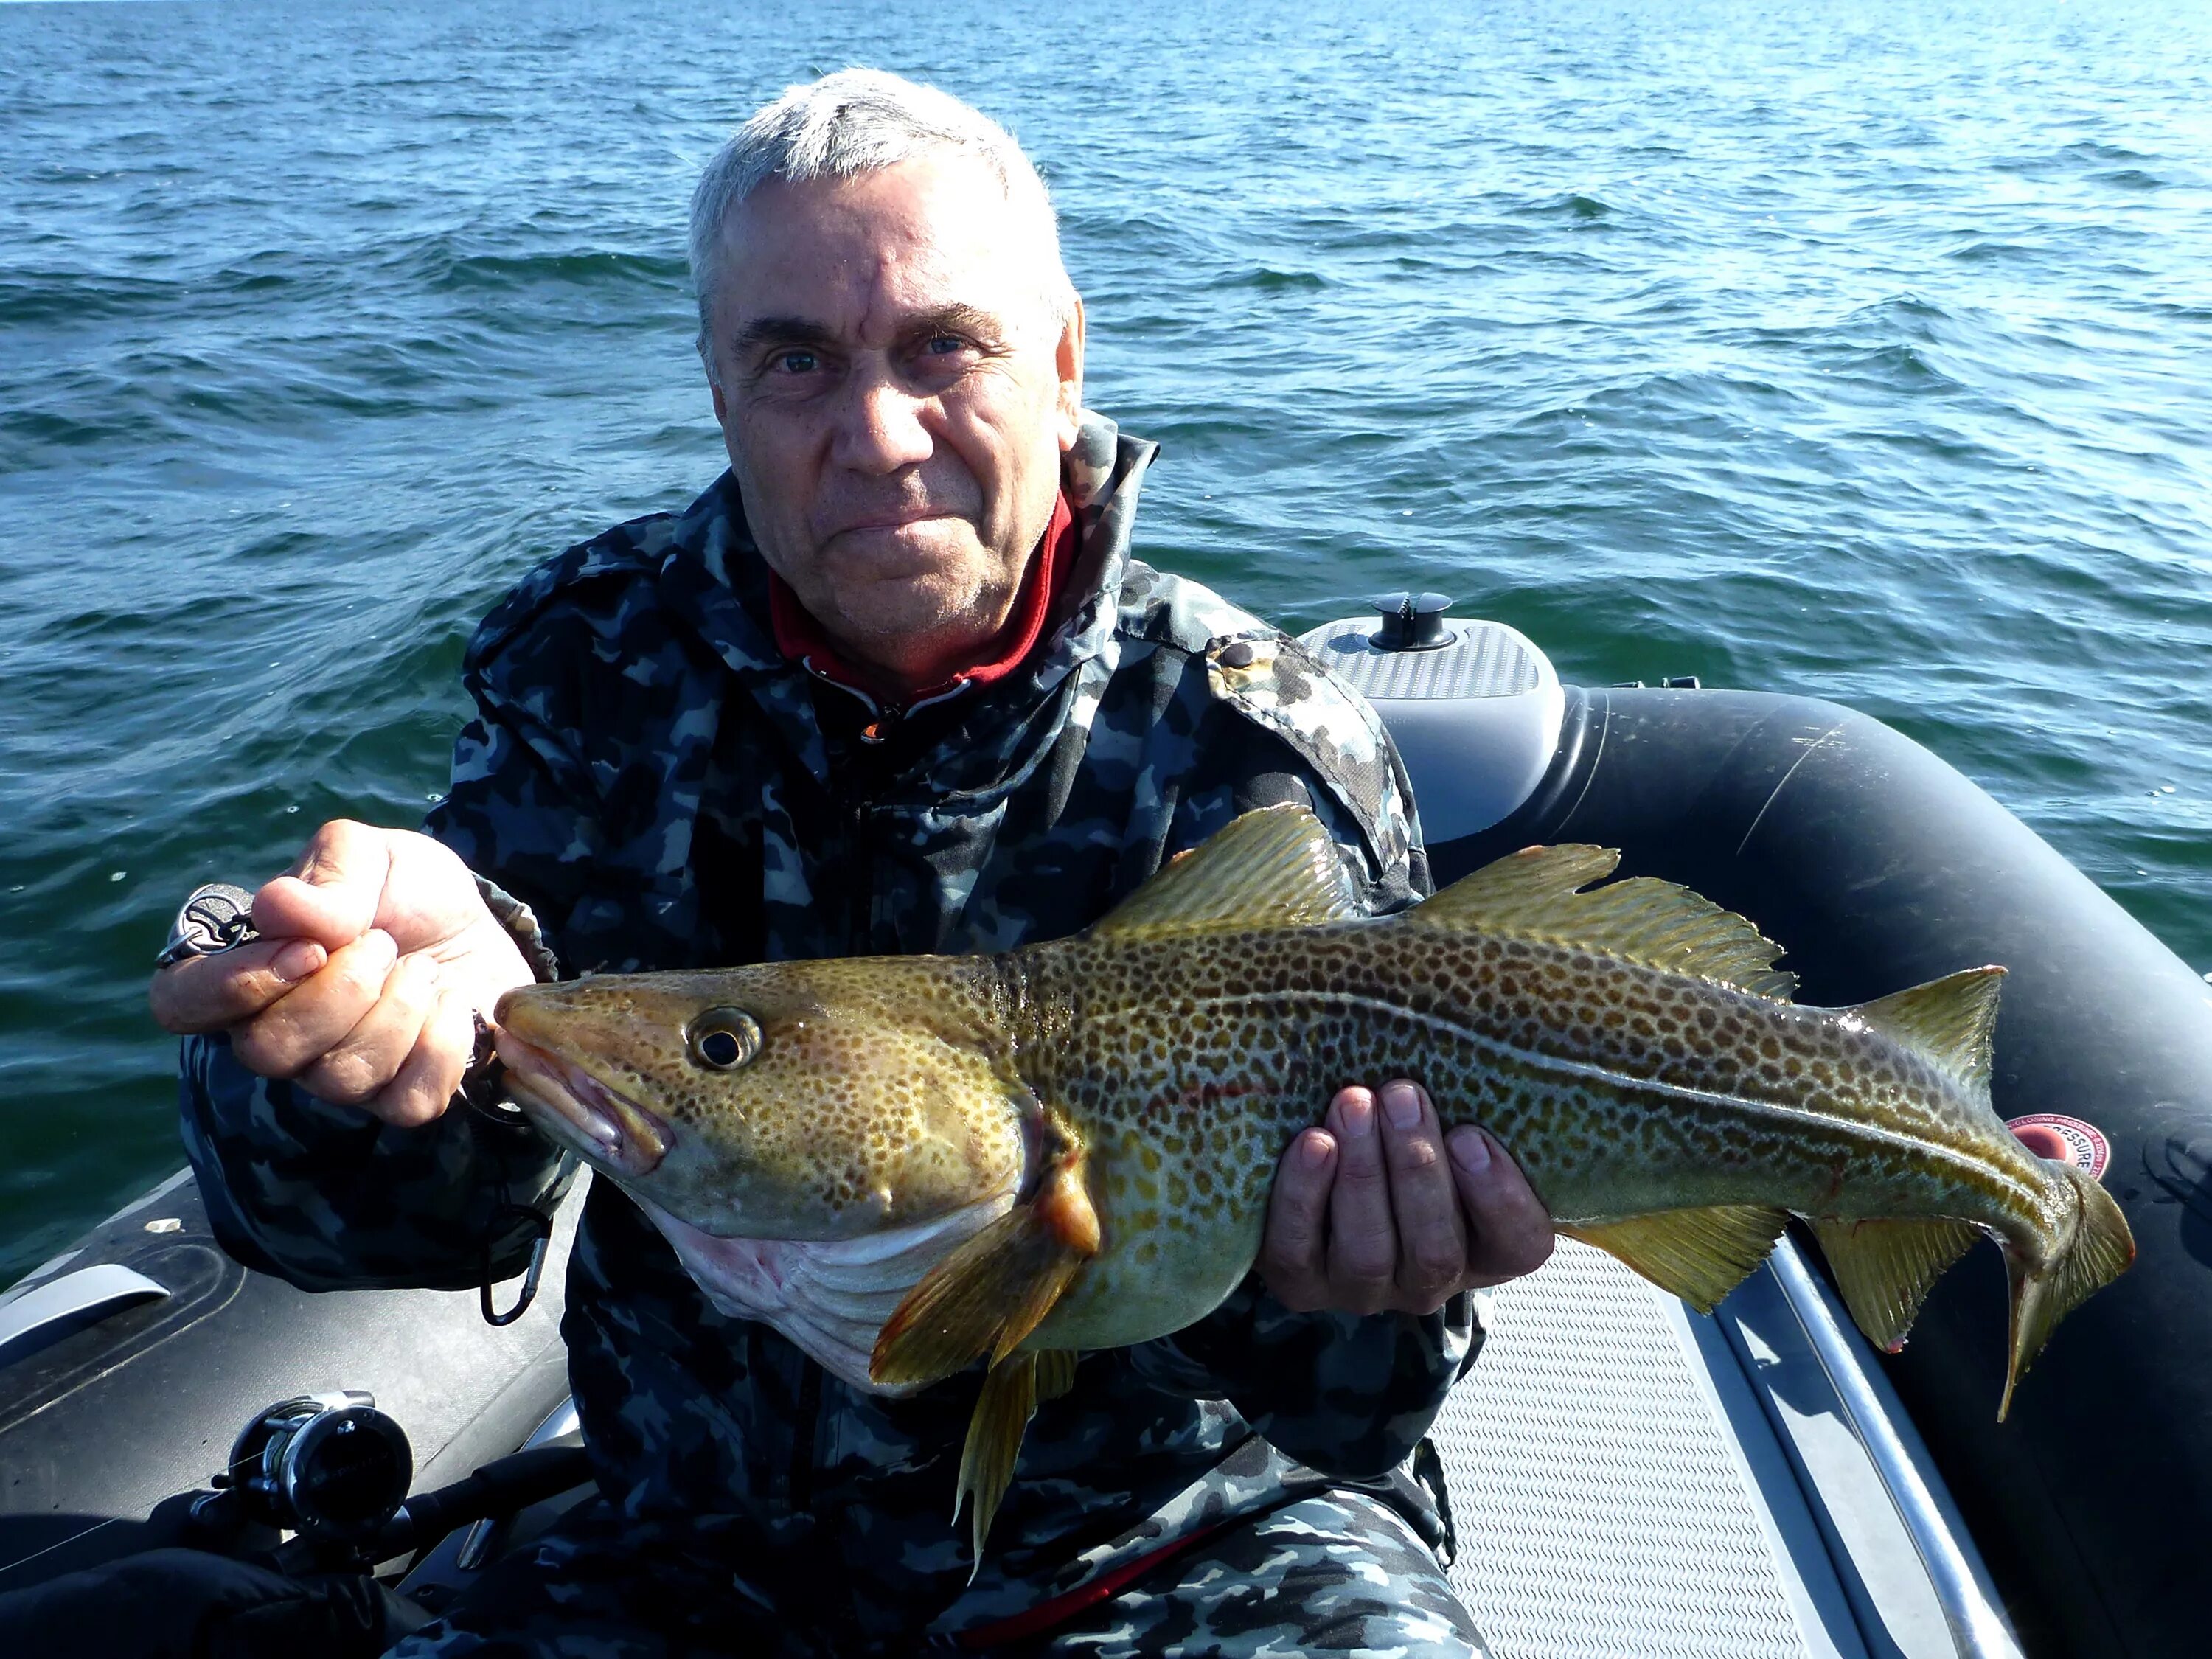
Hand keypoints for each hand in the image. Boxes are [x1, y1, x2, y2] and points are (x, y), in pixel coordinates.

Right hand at [149, 821, 532, 1126]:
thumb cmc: (404, 891)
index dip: (234, 987)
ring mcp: (334, 1073)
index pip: (181, 1004)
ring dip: (397, 1010)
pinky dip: (441, 1045)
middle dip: (340, 992)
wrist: (479, 924)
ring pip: (339, 1079)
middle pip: (266, 1051)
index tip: (307, 949)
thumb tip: (279, 908)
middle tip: (383, 944)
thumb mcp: (370, 855)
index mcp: (245, 968)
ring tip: (421, 967)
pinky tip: (449, 1004)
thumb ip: (329, 874)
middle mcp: (275, 1032)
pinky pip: (408, 1102)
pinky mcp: (397, 1096)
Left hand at [1259, 1080, 1552, 1315]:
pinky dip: (1304, 1196)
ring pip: (1369, 1252)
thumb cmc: (1400, 1134)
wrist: (1317, 1174)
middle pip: (1436, 1249)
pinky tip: (1311, 1143)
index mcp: (1485, 1248)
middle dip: (1417, 1167)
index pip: (1519, 1244)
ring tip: (1353, 1103)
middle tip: (1400, 1094)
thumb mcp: (1447, 1123)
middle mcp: (1429, 1282)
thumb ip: (1467, 1101)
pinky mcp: (1299, 1283)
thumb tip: (1483, 1022)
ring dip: (1362, 1173)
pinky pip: (1296, 1250)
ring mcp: (1362, 1290)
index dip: (1500, 1197)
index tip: (1469, 1134)